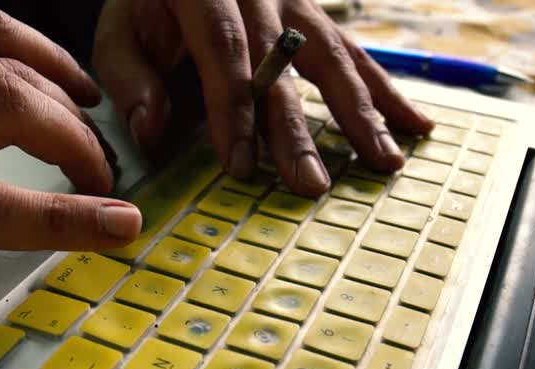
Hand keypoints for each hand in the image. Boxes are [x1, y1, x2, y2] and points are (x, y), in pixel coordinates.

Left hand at [92, 0, 434, 195]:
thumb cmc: (147, 10)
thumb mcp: (120, 34)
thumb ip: (131, 81)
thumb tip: (151, 131)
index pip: (224, 50)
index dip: (233, 109)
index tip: (240, 165)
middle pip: (282, 63)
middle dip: (297, 129)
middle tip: (309, 183)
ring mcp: (295, 1)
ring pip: (333, 58)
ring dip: (361, 113)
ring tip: (384, 161)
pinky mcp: (317, 18)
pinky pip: (355, 55)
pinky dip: (385, 93)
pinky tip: (415, 126)